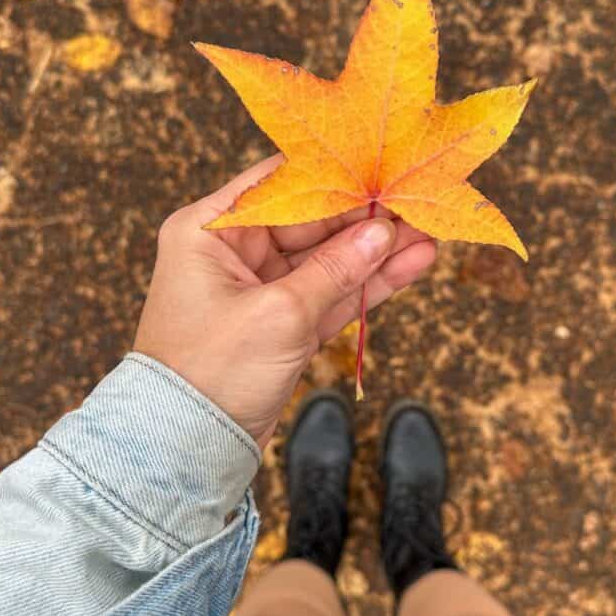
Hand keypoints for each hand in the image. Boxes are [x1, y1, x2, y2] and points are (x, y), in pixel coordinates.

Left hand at [133, 156, 436, 447]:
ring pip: (327, 259)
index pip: (278, 185)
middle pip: (310, 221)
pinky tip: (410, 265)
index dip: (332, 176)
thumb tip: (382, 231)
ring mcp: (259, 288)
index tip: (380, 166)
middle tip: (417, 203)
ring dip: (375, 251)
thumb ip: (335, 269)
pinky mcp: (281, 322)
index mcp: (209, 231)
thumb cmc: (213, 372)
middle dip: (364, 217)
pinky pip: (329, 293)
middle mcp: (232, 252)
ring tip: (428, 235)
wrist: (187, 449)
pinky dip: (366, 284)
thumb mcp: (279, 314)